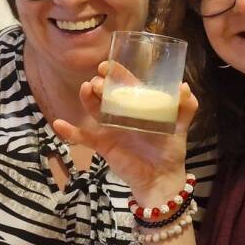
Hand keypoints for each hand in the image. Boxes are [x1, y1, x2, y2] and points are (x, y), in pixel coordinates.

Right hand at [52, 63, 196, 203]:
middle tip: (98, 80)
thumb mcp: (180, 127)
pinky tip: (58, 124)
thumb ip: (186, 108)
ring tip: (86, 89)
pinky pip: (84, 138)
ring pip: (94, 110)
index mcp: (138, 107)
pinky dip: (71, 132)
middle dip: (99, 84)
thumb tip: (184, 87)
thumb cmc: (170, 151)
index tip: (107, 65)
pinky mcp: (103, 145)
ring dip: (87, 98)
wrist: (162, 179)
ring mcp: (110, 129)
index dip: (115, 73)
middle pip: (106, 94)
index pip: (125, 85)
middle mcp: (122, 114)